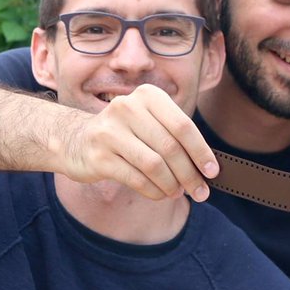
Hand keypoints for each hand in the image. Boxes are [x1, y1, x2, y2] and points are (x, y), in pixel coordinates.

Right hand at [60, 85, 218, 201]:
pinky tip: (160, 194)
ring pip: (154, 165)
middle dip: (190, 174)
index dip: (201, 152)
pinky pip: (136, 178)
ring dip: (172, 185)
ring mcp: (109, 131)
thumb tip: (206, 168)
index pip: (183, 126)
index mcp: (147, 96)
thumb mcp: (150, 124)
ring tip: (178, 192)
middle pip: (170, 147)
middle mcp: (127, 108)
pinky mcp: (98, 156)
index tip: (213, 172)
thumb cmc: (125, 135)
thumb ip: (175, 138)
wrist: (76, 140)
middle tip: (199, 191)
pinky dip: (154, 190)